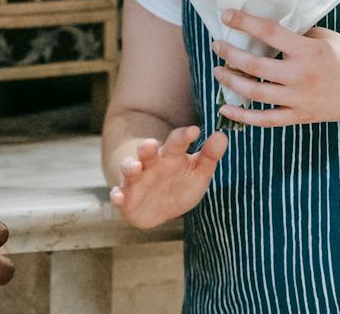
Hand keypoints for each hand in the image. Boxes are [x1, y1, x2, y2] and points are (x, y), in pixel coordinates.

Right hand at [108, 125, 227, 228]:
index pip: (176, 141)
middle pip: (147, 151)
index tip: (195, 131)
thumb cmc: (179, 184)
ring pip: (129, 168)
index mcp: (170, 156)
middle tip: (152, 144)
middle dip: (148, 147)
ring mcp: (136, 180)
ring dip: (130, 166)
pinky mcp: (126, 198)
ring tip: (135, 167)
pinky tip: (118, 197)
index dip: (183, 136)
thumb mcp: (198, 172)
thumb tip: (222, 136)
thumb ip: (209, 156)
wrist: (158, 207)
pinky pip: (119, 195)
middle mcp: (151, 164)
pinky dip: (117, 195)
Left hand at [212, 9, 339, 127]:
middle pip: (254, 64)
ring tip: (218, 70)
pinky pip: (266, 119)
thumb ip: (299, 34)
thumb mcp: (327, 37)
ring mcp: (299, 99)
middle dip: (230, 53)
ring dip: (231, 80)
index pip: (269, 33)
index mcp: (308, 50)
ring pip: (255, 92)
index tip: (227, 16)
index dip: (245, 23)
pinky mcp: (300, 116)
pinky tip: (226, 108)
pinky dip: (243, 116)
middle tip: (217, 45)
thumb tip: (270, 29)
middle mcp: (300, 75)